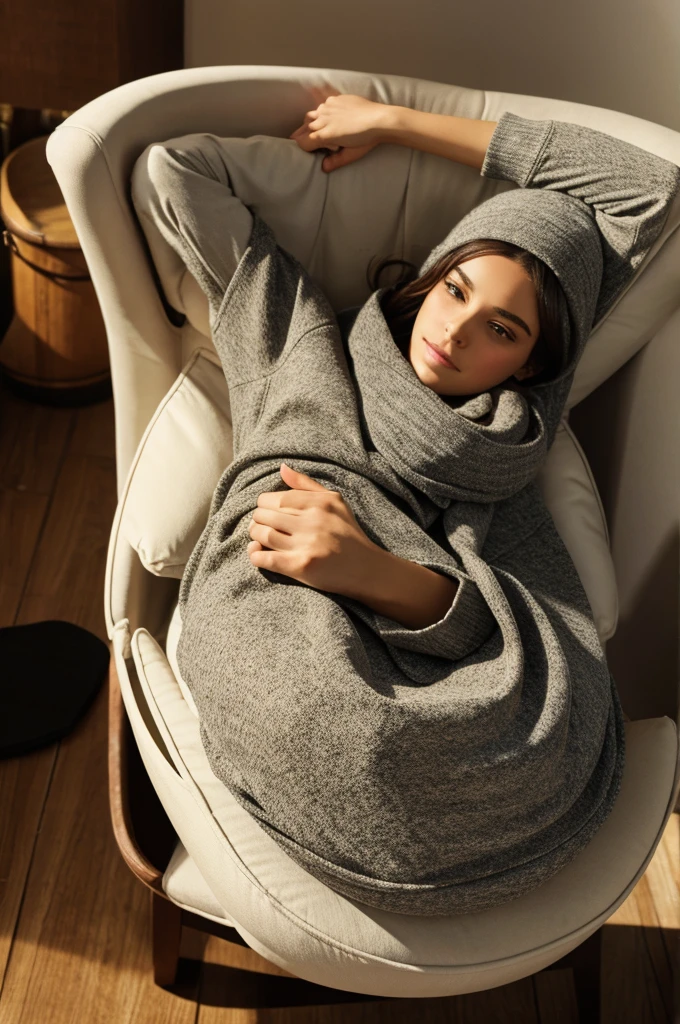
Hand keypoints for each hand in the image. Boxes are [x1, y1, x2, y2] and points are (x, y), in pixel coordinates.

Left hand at [247, 462, 381, 597]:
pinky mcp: (301, 567)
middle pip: (264, 515)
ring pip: (262, 534)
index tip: (268, 512)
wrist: (367, 569)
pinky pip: (265, 558)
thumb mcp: (335, 501)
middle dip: (258, 520)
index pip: (274, 498)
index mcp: (319, 503)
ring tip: (258, 538)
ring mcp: (307, 545)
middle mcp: (313, 521)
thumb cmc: (348, 533)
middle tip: (261, 526)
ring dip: (254, 536)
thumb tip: (282, 468)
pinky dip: (254, 555)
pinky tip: (257, 553)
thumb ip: (306, 484)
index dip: (264, 505)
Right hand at [289, 93, 390, 171]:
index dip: (303, 147)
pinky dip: (322, 112)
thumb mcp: (351, 154)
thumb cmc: (367, 139)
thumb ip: (336, 161)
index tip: (309, 150)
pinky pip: (322, 105)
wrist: (380, 119)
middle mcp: (323, 119)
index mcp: (324, 135)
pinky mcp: (335, 99)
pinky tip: (329, 116)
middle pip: (304, 128)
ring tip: (320, 129)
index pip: (302, 141)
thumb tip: (324, 168)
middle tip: (310, 142)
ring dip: (312, 123)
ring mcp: (328, 107)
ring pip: (311, 115)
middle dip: (305, 135)